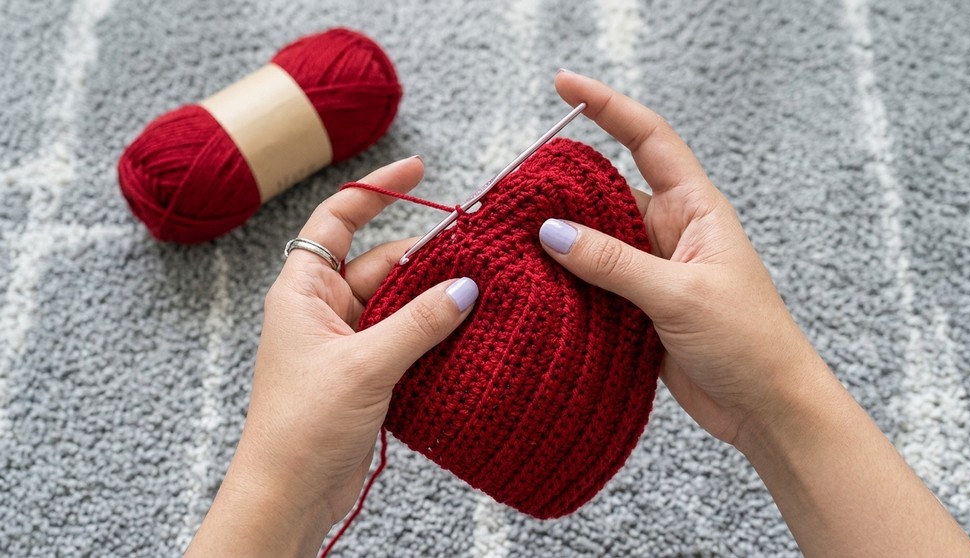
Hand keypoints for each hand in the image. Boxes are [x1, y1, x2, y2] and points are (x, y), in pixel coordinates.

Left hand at [186, 157, 478, 556]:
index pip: (338, 218)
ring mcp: (347, 341)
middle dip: (427, 256)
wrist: (290, 495)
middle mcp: (323, 307)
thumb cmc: (302, 426)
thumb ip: (418, 322)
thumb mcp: (364, 365)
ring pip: (399, 301)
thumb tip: (466, 286)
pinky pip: (406, 337)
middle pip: (381, 261)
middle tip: (478, 252)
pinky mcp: (367, 372)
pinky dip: (434, 332)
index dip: (377, 189)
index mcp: (303, 289)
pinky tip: (468, 331)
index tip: (418, 169)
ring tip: (483, 291)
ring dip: (434, 298)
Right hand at [542, 72, 969, 556]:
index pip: (649, 140)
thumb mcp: (680, 294)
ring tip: (509, 239)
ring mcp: (652, 271)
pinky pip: (593, 283)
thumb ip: (614, 262)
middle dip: (562, 186)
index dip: (608, 107)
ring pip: (594, 241)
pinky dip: (565, 283)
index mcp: (695, 209)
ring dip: (559, 241)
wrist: (767, 409)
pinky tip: (532, 284)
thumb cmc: (749, 342)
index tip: (564, 86)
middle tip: (513, 191)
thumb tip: (552, 232)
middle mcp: (670, 232)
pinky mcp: (638, 309)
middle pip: (608, 191)